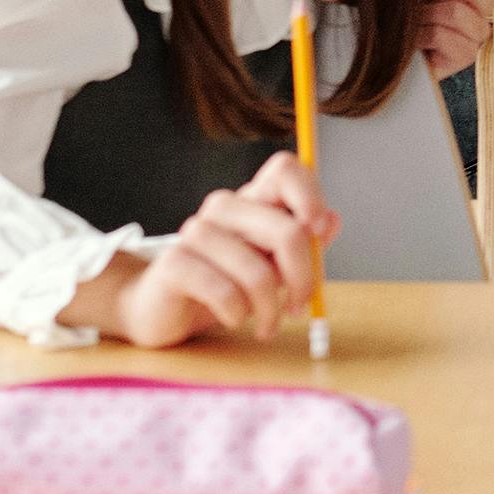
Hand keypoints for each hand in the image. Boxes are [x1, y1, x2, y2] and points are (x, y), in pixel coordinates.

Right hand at [69, 152, 335, 348]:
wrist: (161, 310)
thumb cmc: (223, 284)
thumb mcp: (271, 265)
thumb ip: (302, 245)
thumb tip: (332, 220)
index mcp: (251, 201)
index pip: (284, 169)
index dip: (310, 195)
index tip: (319, 233)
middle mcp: (223, 208)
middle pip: (286, 230)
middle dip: (304, 278)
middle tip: (299, 307)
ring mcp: (196, 233)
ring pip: (257, 273)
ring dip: (269, 308)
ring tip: (266, 324)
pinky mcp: (174, 263)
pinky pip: (225, 293)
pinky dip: (238, 314)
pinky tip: (233, 318)